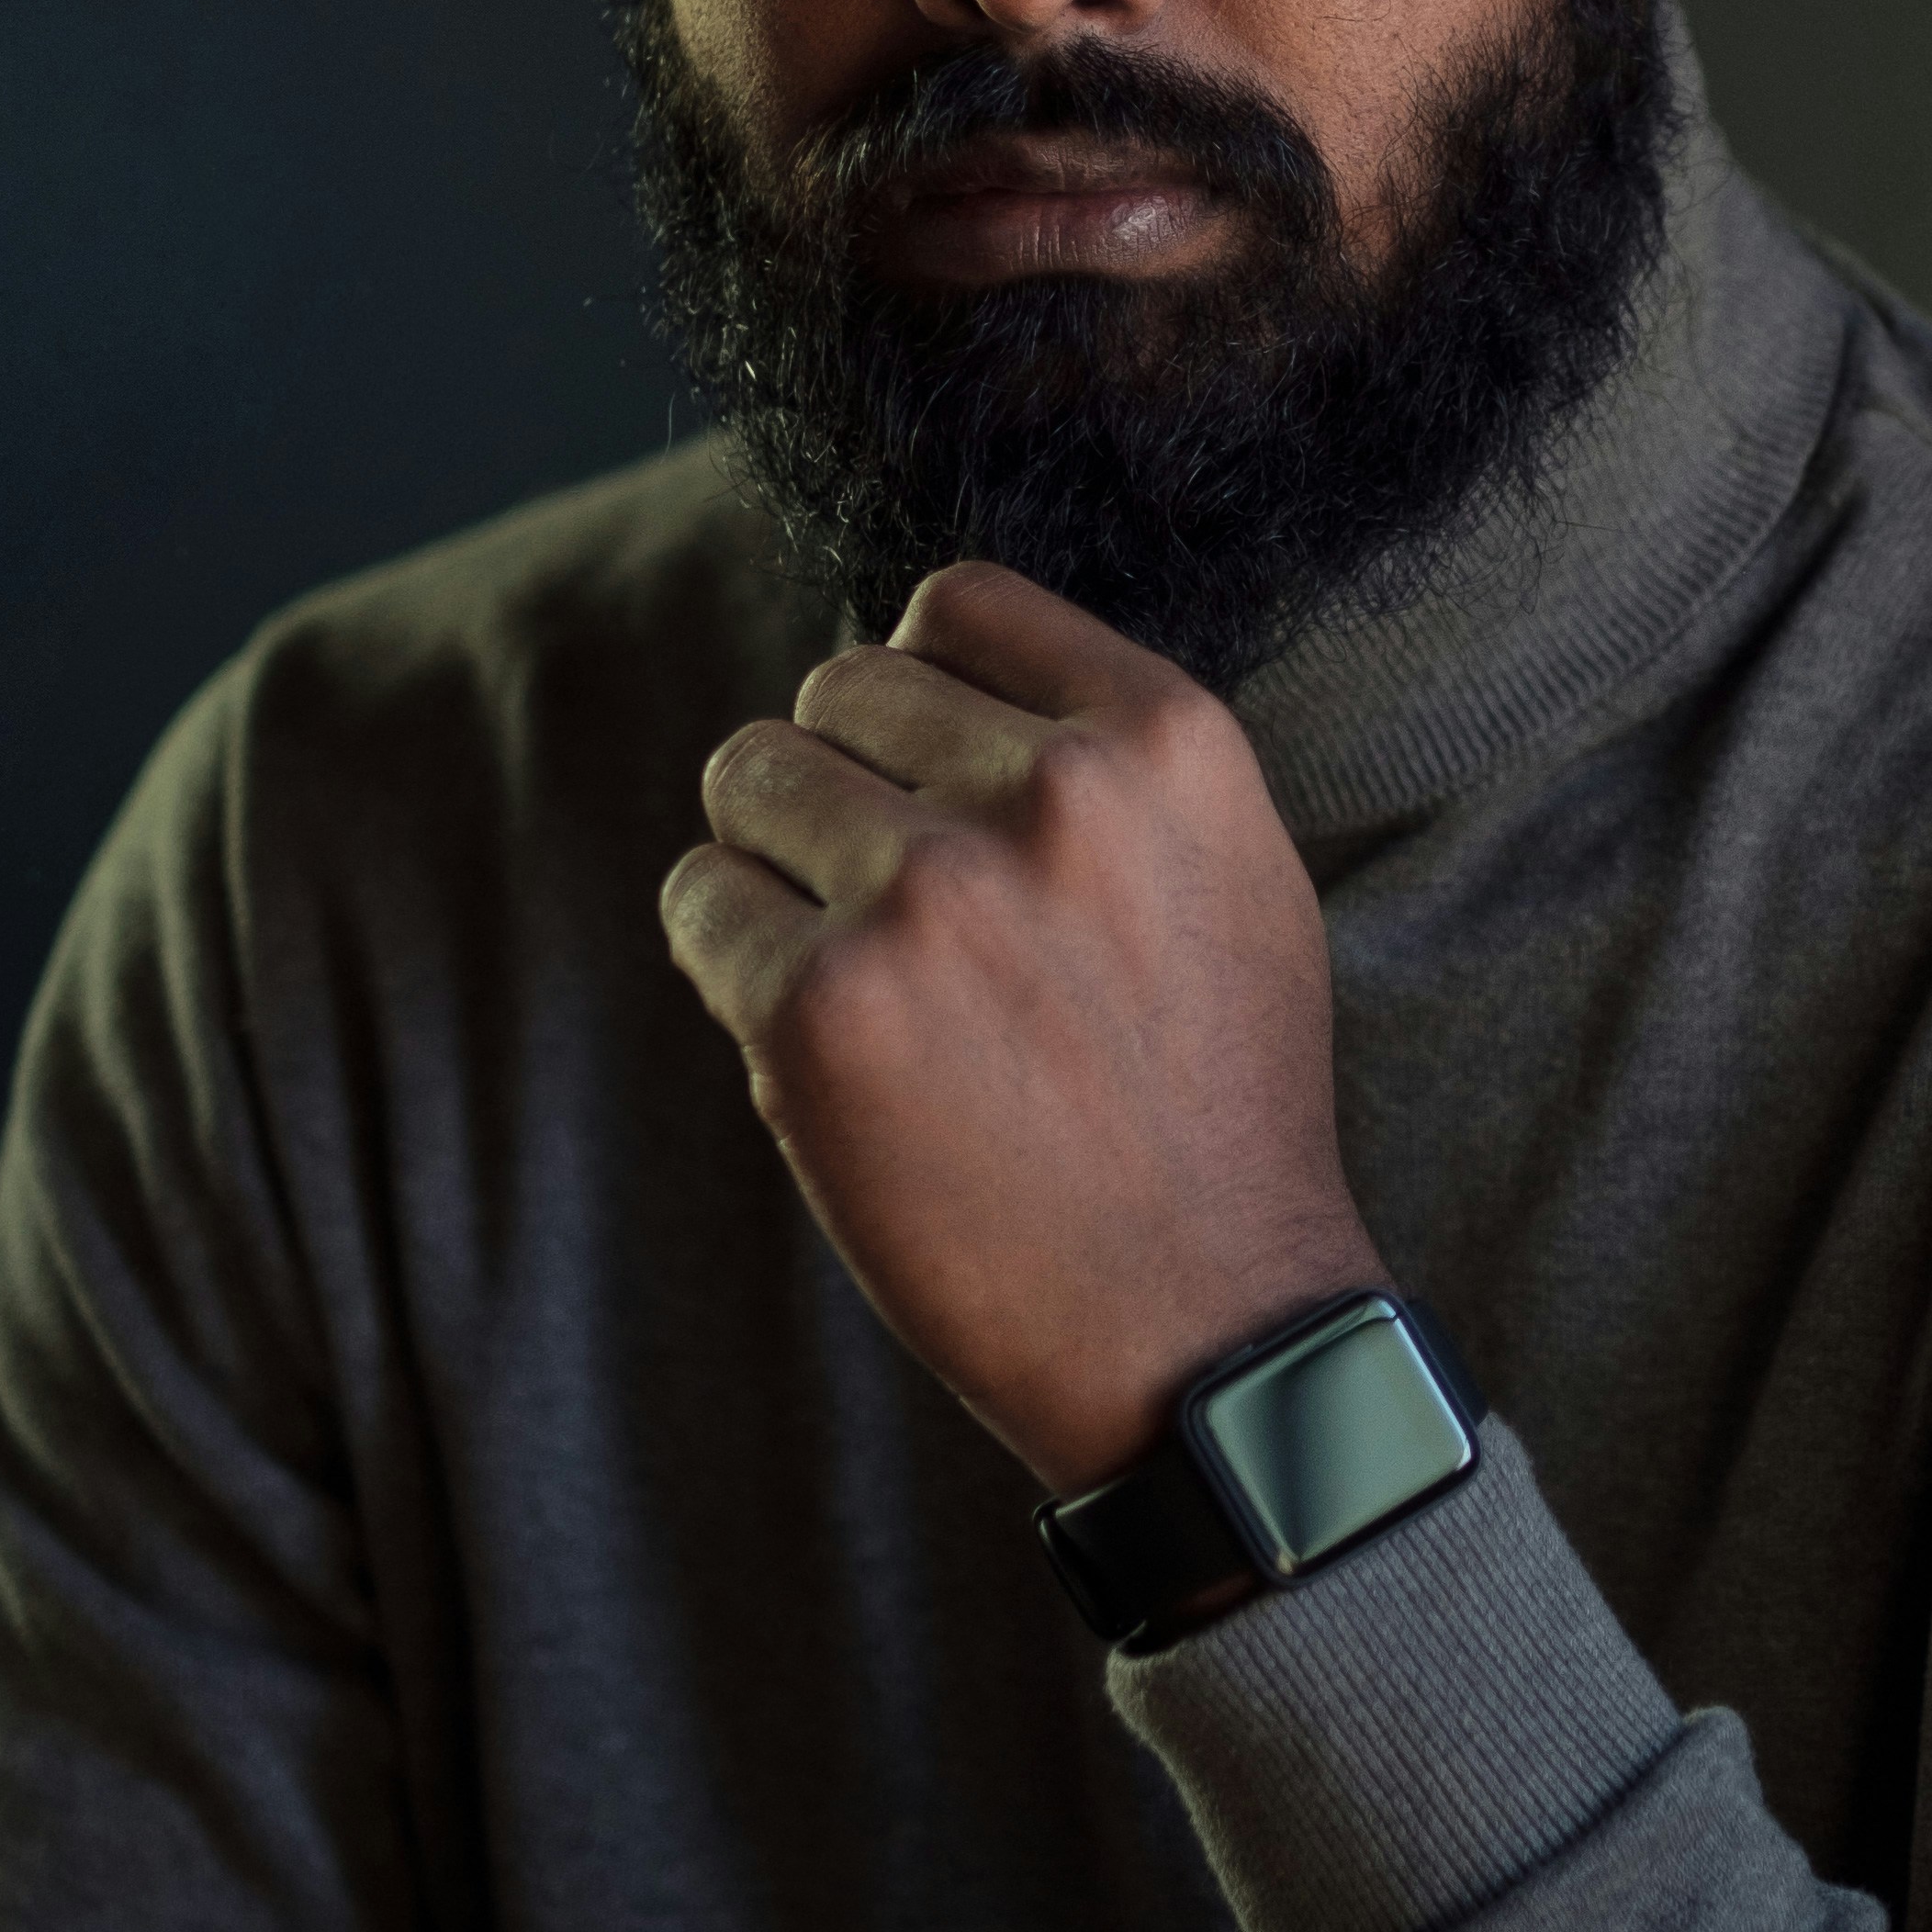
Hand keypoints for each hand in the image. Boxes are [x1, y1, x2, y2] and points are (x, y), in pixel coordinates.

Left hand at [659, 560, 1383, 1497]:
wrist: (1206, 1327)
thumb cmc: (1213, 1108)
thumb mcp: (1231, 876)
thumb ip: (1108, 762)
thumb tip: (937, 677)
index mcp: (1166, 740)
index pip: (956, 603)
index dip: (919, 691)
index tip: (926, 774)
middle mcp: (1051, 792)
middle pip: (837, 687)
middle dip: (843, 781)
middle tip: (888, 902)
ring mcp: (929, 896)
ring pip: (748, 776)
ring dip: (774, 859)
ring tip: (854, 966)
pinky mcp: (820, 1009)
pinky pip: (700, 904)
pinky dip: (729, 959)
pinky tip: (818, 1038)